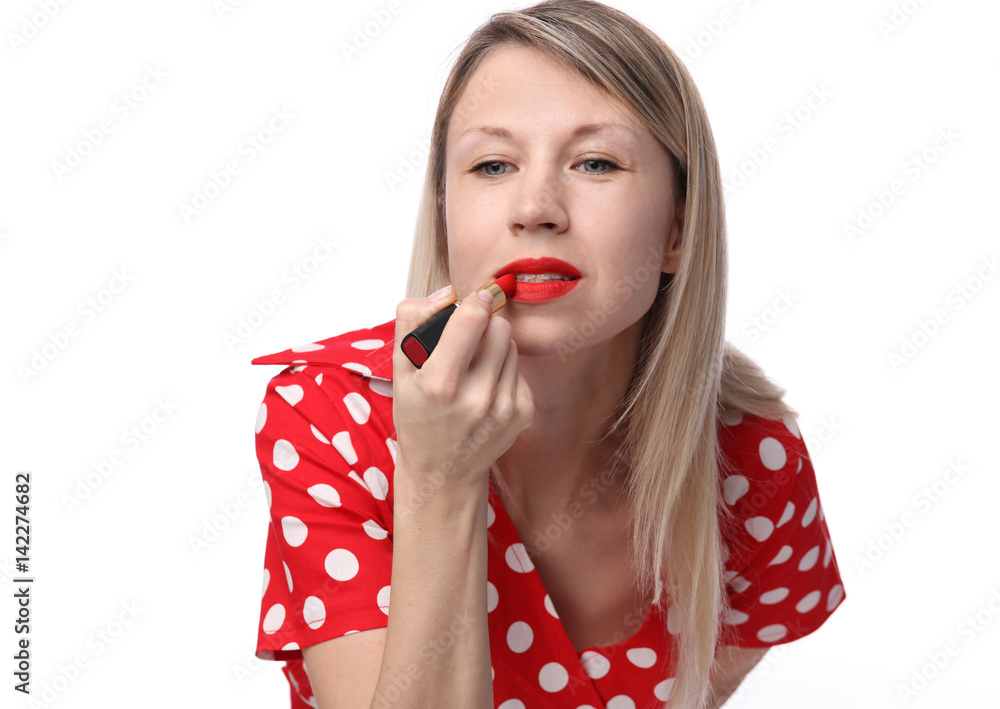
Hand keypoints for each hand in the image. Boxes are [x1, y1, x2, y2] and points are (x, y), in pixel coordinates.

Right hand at [392, 284, 533, 497]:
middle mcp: (476, 397)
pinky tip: (485, 388)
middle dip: (484, 325)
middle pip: (499, 327)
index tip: (475, 299)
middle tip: (467, 339)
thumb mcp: (399, 372)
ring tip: (473, 367)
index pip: (473, 320)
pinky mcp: (523, 413)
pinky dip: (503, 370)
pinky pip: (518, 369)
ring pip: (511, 346)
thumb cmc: (418, 418)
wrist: (442, 473)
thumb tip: (446, 294)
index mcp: (440, 384)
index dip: (475, 302)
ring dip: (494, 347)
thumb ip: (412, 322)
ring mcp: (503, 408)